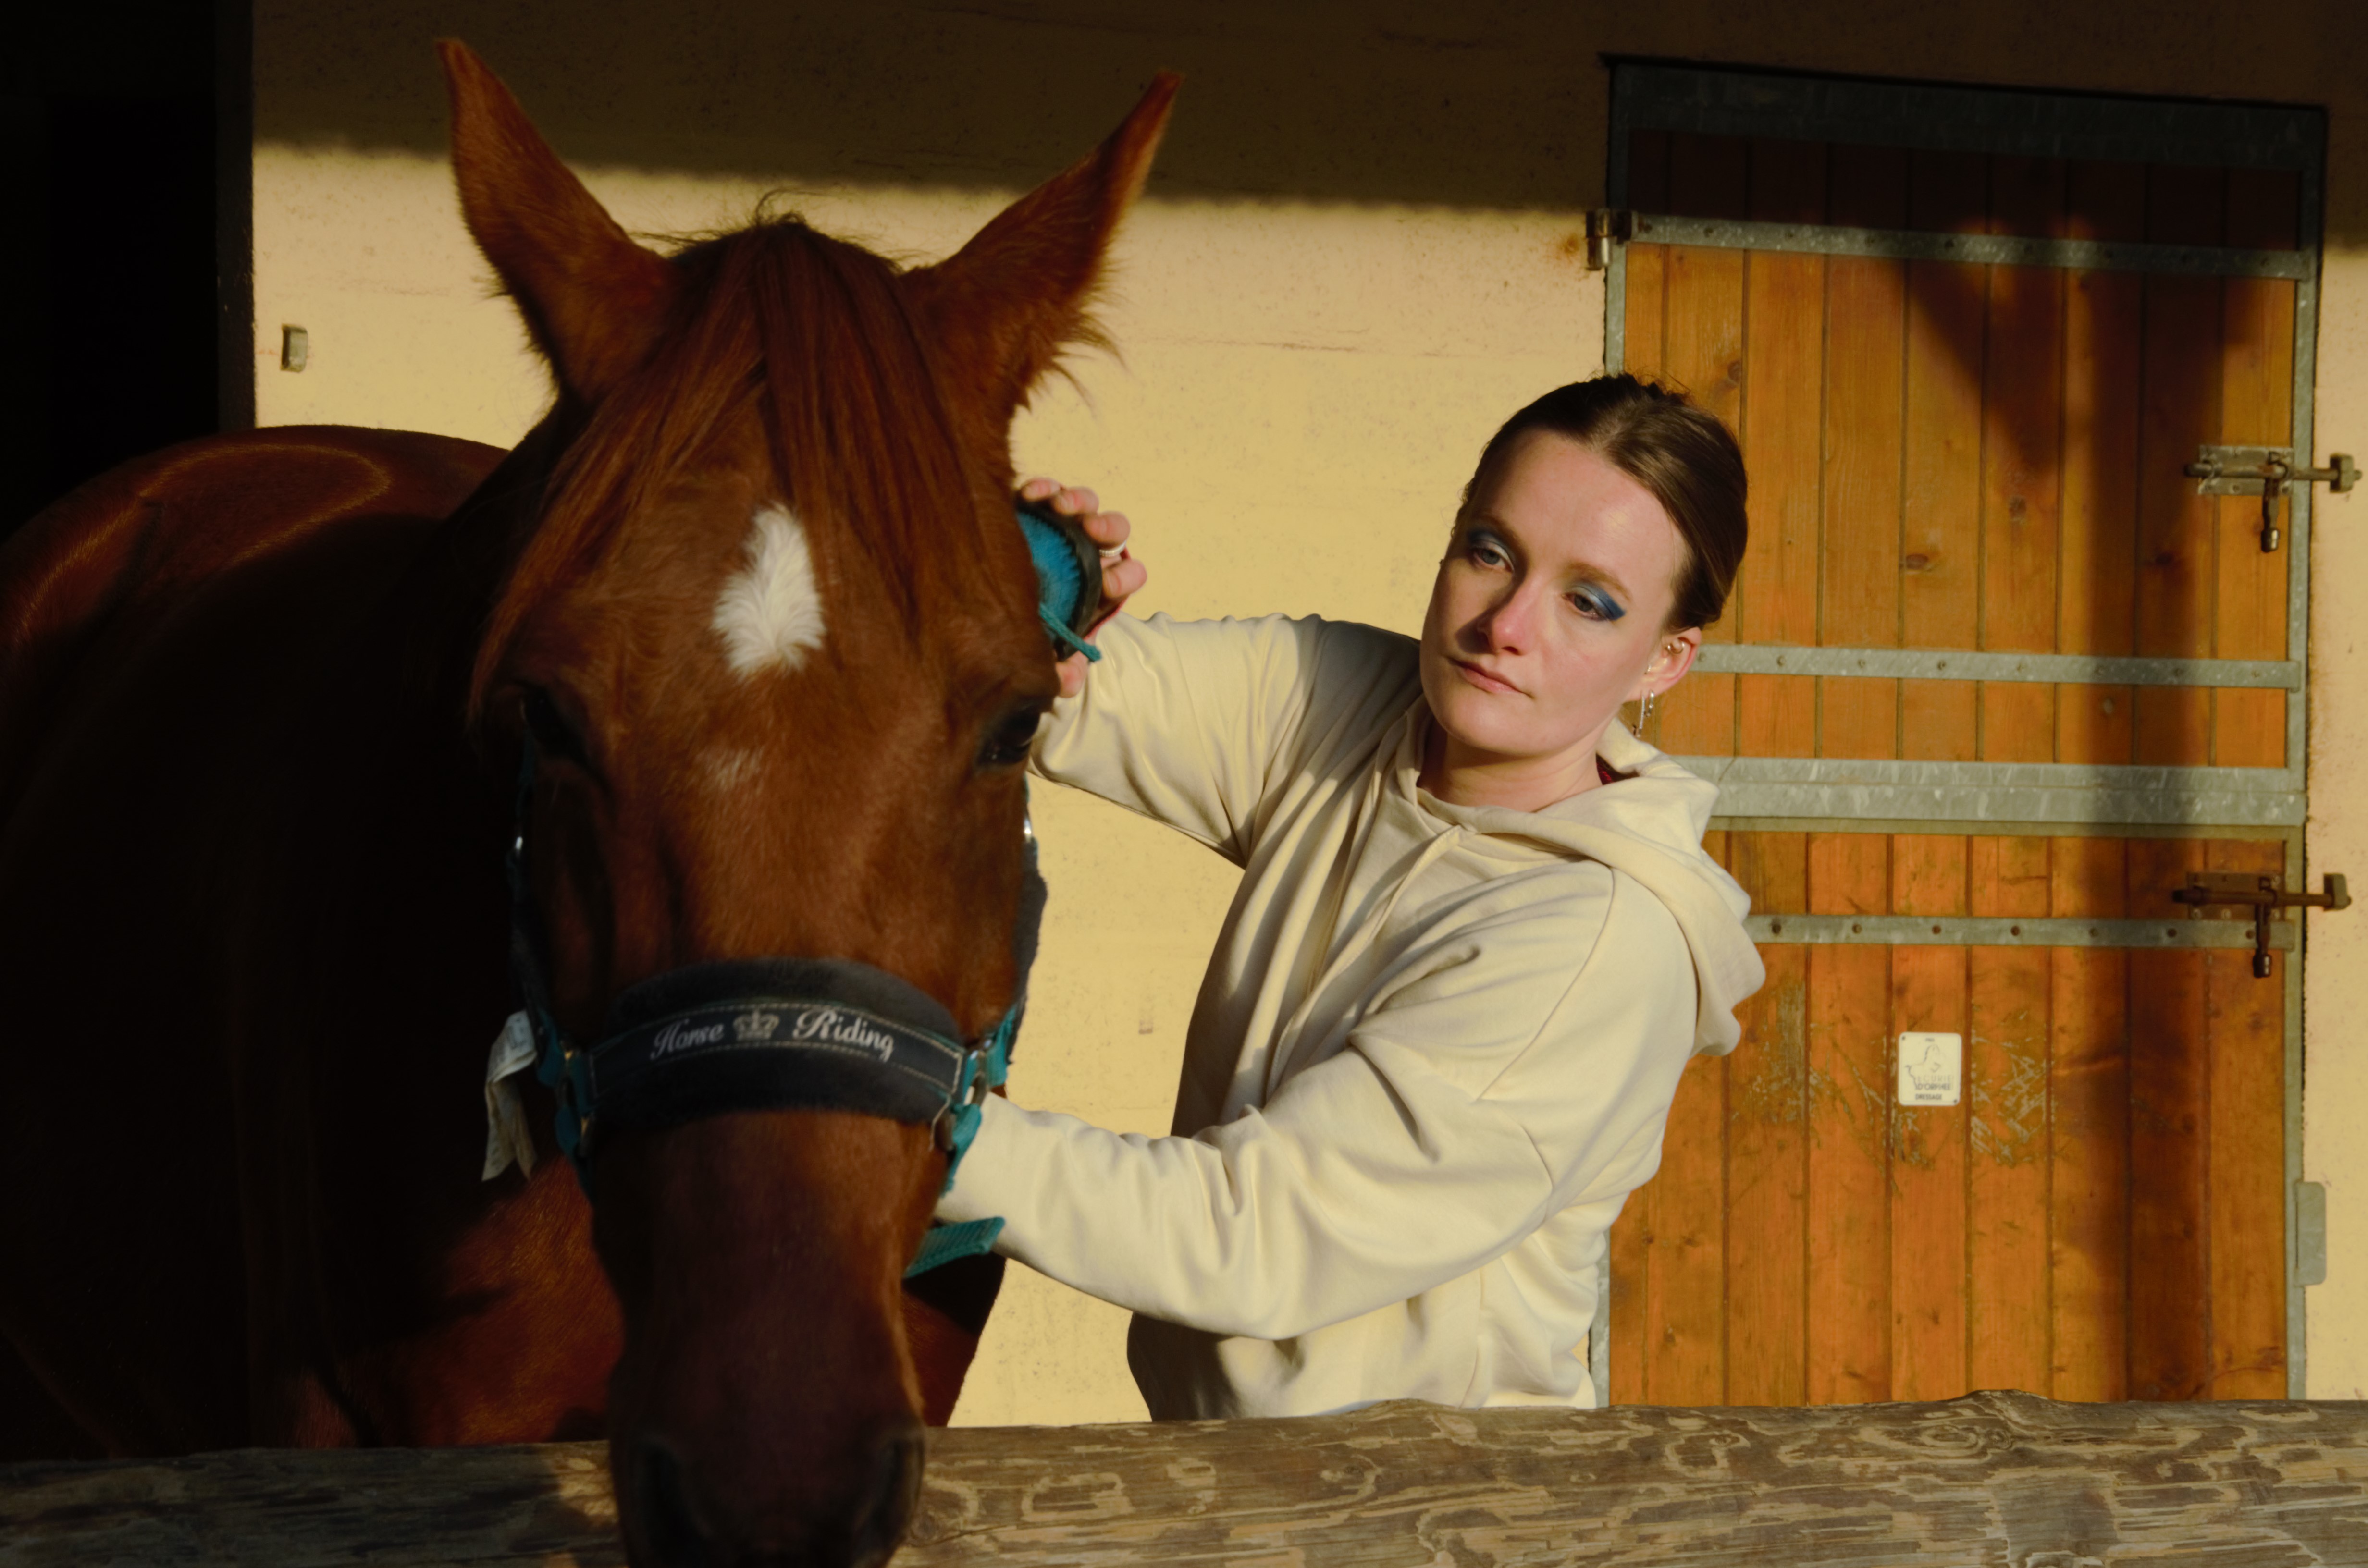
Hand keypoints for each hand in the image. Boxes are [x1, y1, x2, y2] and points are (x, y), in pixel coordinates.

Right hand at [1019, 477, 1144, 697]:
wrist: (984, 605)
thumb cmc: (1024, 627)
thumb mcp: (1042, 652)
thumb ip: (1058, 669)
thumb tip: (1069, 680)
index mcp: (1099, 586)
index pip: (1129, 575)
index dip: (1123, 577)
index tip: (1105, 584)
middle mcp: (1087, 551)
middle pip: (1114, 530)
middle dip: (1107, 528)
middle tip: (1089, 533)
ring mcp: (1062, 525)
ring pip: (1085, 503)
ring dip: (1078, 502)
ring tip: (1061, 509)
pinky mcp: (1033, 508)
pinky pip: (1046, 490)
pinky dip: (1043, 489)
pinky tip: (1029, 496)